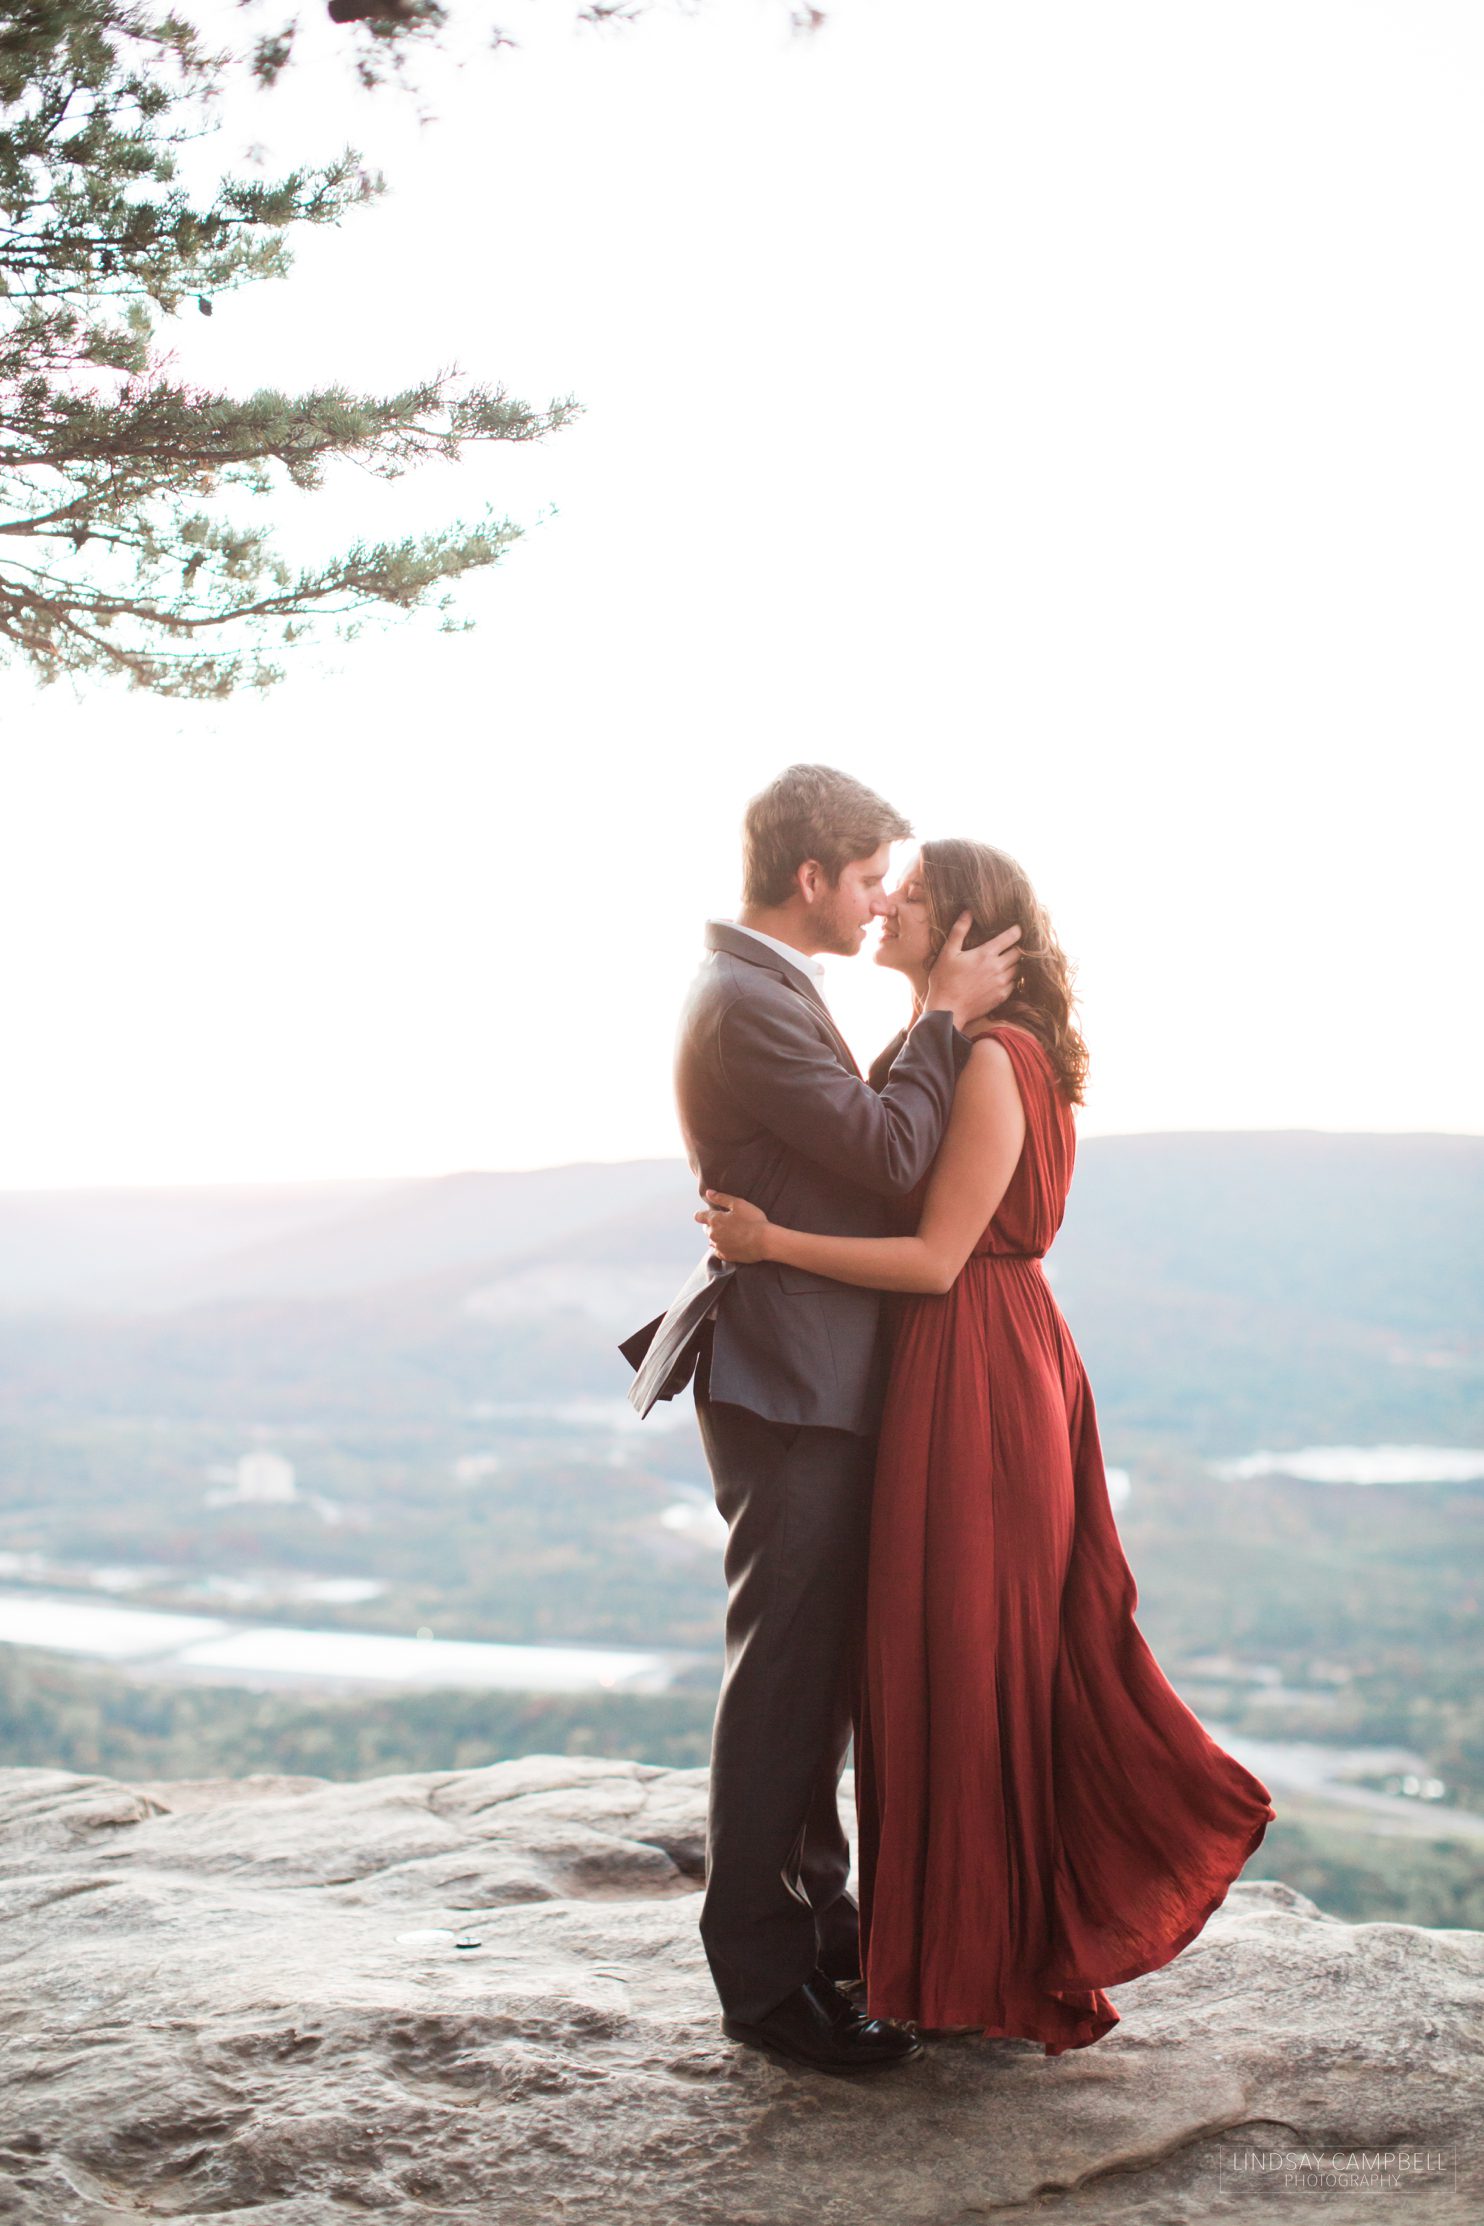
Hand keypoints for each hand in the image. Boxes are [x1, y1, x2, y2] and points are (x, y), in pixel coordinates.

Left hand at [695, 1190, 772, 1262]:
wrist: (765, 1241)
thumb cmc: (753, 1220)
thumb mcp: (738, 1204)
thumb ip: (721, 1198)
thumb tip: (708, 1192)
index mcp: (715, 1220)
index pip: (699, 1216)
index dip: (701, 1214)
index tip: (705, 1214)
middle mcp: (713, 1234)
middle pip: (706, 1229)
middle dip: (712, 1225)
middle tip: (724, 1222)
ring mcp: (719, 1246)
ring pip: (712, 1240)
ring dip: (717, 1236)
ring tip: (730, 1233)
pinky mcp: (726, 1256)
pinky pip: (718, 1251)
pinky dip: (721, 1247)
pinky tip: (730, 1244)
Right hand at [922, 912, 1022, 1028]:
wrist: (947, 1010)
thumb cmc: (944, 980)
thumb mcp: (948, 952)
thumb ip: (959, 931)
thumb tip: (967, 912)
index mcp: (985, 954)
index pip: (1011, 937)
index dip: (1016, 930)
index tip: (1017, 928)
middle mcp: (997, 967)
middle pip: (1018, 952)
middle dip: (1016, 947)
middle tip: (1010, 945)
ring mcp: (1001, 983)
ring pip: (1018, 968)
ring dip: (1014, 963)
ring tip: (1006, 960)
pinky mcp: (1001, 996)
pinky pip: (1014, 983)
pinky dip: (1011, 978)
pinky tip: (1002, 977)